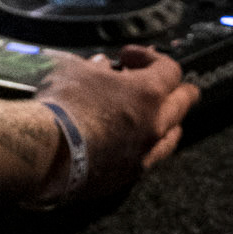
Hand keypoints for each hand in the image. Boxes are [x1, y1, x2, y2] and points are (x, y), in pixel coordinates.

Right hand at [36, 45, 197, 202]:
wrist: (50, 151)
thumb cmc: (64, 105)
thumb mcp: (76, 69)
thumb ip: (95, 67)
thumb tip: (101, 67)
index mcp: (148, 93)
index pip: (170, 70)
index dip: (149, 58)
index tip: (127, 57)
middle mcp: (155, 124)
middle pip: (183, 102)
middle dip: (172, 88)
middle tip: (157, 82)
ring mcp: (145, 153)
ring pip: (171, 135)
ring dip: (164, 119)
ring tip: (151, 113)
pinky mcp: (129, 175)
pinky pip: (150, 157)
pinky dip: (144, 144)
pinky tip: (129, 139)